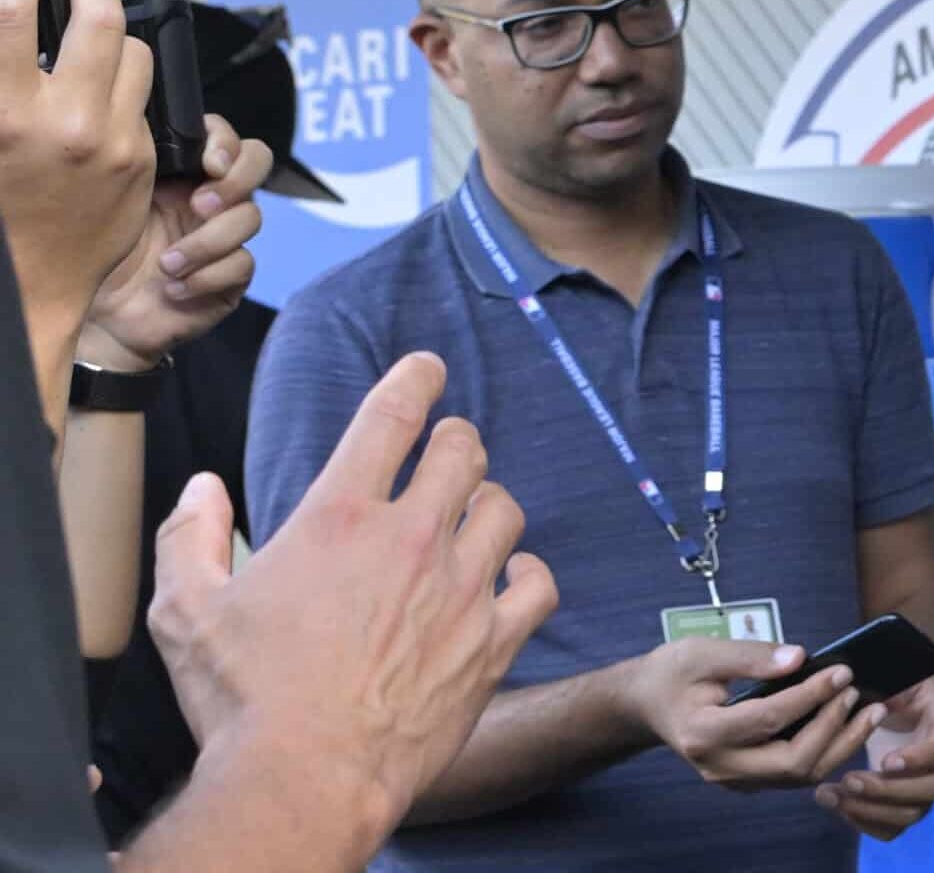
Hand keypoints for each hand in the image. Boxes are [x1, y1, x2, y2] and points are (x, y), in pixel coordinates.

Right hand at [0, 0, 154, 385]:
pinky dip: (122, 83)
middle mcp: (64, 123)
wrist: (29, 285)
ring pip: (132, 55)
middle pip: (98, 20)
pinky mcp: (139, 160)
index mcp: (5, 114)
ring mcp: (110, 141)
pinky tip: (100, 82)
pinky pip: (141, 100)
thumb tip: (3, 18)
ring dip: (112, 32)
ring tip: (90, 22)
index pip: (13, 16)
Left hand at [82, 113, 271, 369]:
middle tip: (199, 206)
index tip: (208, 163)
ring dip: (207, 242)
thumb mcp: (112, 200)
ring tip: (167, 264)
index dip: (227, 143)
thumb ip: (139, 164)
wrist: (99, 316)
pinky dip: (206, 277)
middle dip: (235, 183)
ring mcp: (226, 237)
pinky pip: (242, 265)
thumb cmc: (99, 253)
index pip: (225, 138)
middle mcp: (211, 199)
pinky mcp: (233, 277)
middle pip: (257, 163)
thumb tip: (149, 128)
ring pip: (250, 218)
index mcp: (184, 174)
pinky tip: (175, 289)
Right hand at [148, 352, 556, 843]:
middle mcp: (412, 539)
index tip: (427, 367)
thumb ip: (190, 537)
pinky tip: (510, 580)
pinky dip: (528, 576)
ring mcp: (461, 589)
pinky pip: (537, 585)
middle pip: (463, 452)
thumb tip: (204, 489)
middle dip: (455, 441)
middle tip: (447, 450)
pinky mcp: (493, 642)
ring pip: (504, 509)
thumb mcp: (185, 611)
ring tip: (471, 515)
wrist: (306, 778)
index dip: (415, 378)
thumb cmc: (243, 700)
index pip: (392, 416)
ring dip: (487, 504)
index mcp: (339, 517)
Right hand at [622, 636, 885, 792]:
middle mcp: (720, 766)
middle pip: (792, 763)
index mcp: (703, 734)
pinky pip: (795, 774)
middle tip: (859, 693)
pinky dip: (827, 751)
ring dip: (840, 745)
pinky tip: (848, 724)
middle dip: (834, 728)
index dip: (810, 696)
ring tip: (869, 711)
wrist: (648, 704)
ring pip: (800, 776)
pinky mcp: (748, 780)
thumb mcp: (703, 652)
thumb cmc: (673, 673)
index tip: (841, 672)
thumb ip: (751, 655)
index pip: (769, 720)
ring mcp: (734, 780)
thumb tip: (801, 657)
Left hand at [817, 673, 933, 839]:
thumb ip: (891, 682)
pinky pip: (893, 828)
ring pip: (910, 814)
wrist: (908, 702)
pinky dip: (864, 823)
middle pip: (931, 789)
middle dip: (887, 790)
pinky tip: (837, 806)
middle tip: (847, 780)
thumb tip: (860, 687)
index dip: (920, 758)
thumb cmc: (902, 684)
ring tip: (829, 795)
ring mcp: (927, 787)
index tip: (886, 761)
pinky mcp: (907, 804)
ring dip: (869, 810)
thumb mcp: (901, 673)